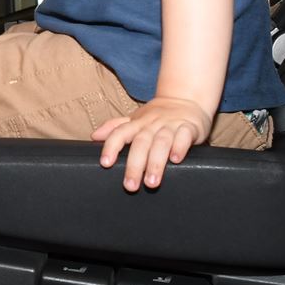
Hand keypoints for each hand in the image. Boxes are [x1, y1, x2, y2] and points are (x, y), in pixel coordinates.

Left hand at [91, 96, 212, 191]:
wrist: (186, 99)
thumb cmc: (157, 115)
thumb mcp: (135, 119)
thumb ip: (116, 127)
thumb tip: (94, 136)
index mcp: (137, 123)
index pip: (120, 133)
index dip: (111, 147)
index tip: (105, 163)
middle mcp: (152, 124)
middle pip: (141, 143)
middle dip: (134, 165)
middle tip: (130, 186)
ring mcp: (171, 125)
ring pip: (161, 142)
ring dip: (155, 162)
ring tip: (151, 182)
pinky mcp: (189, 127)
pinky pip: (184, 136)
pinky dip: (180, 147)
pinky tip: (176, 160)